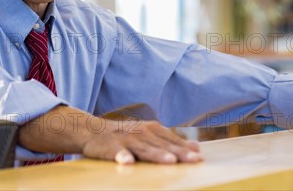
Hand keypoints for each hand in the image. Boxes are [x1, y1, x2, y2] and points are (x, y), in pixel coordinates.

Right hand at [82, 119, 202, 164]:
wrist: (93, 129)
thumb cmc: (127, 136)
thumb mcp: (149, 134)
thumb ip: (171, 141)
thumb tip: (197, 148)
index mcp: (152, 130)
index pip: (172, 140)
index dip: (186, 149)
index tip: (200, 158)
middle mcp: (141, 133)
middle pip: (162, 145)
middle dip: (178, 152)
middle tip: (194, 160)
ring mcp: (126, 139)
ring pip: (144, 149)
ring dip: (156, 154)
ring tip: (169, 161)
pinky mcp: (110, 146)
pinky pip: (116, 153)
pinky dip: (122, 156)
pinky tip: (127, 162)